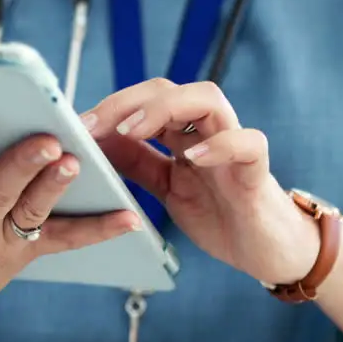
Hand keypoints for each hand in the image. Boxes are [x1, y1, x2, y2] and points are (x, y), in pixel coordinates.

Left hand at [83, 79, 318, 284]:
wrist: (267, 251)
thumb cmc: (220, 215)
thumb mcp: (167, 189)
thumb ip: (137, 165)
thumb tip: (94, 146)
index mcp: (183, 136)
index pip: (146, 100)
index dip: (111, 107)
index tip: (76, 126)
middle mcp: (208, 132)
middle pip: (171, 90)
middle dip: (128, 102)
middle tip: (93, 126)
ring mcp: (234, 148)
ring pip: (209, 99)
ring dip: (166, 108)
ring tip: (132, 130)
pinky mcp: (258, 171)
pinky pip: (248, 142)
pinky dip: (222, 144)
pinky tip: (194, 158)